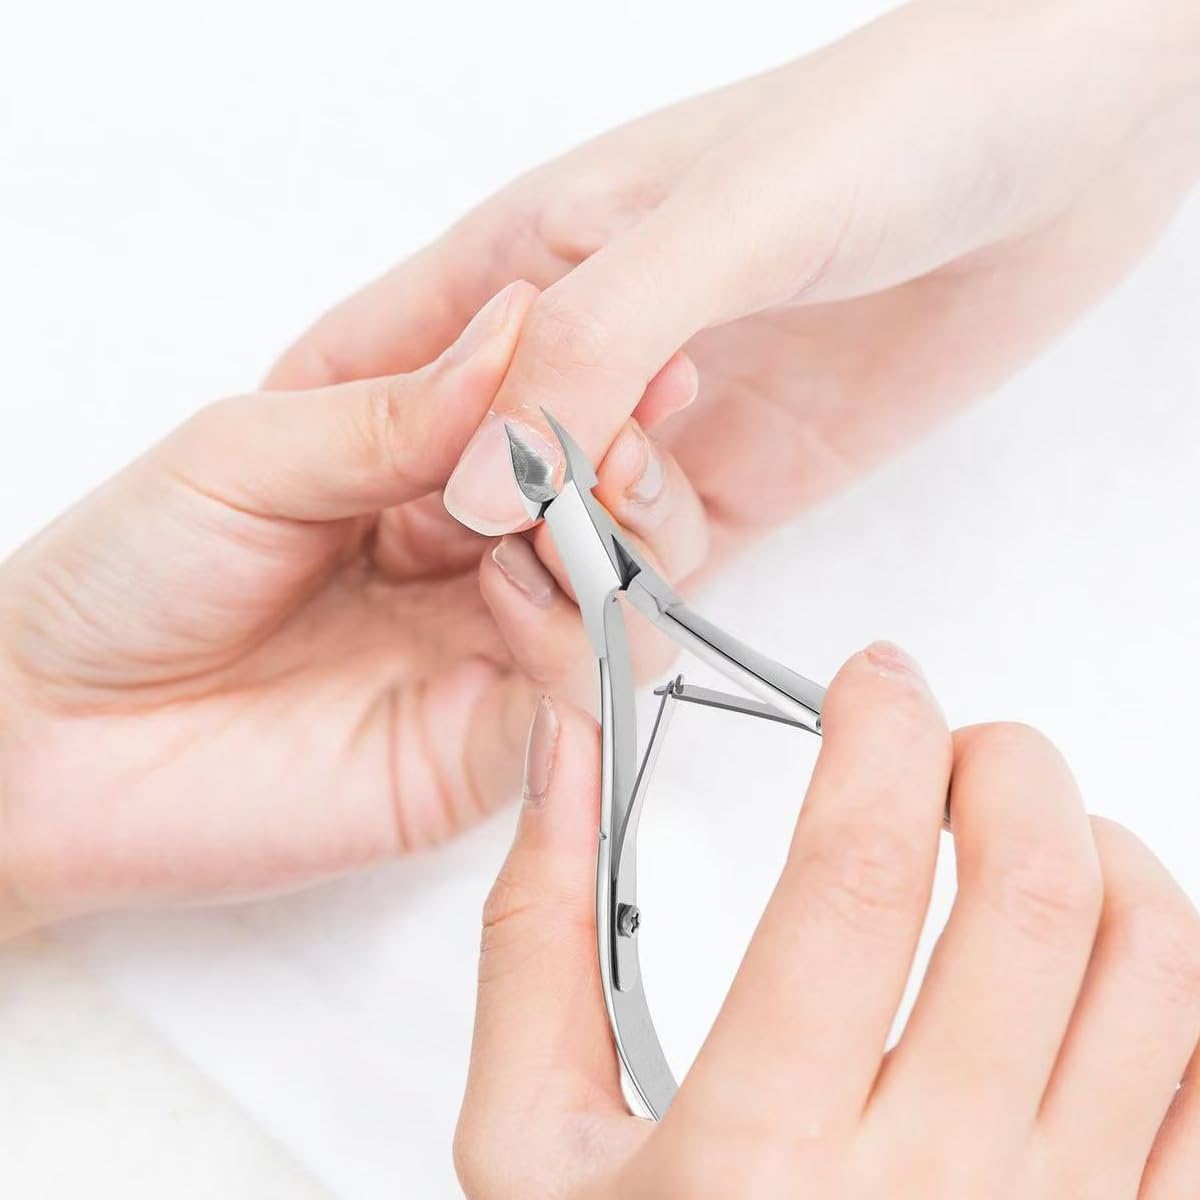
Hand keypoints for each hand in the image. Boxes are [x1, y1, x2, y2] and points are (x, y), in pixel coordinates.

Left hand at [0, 282, 709, 935]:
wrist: (50, 739)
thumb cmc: (124, 581)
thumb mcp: (247, 457)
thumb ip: (390, 410)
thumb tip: (519, 320)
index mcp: (424, 486)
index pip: (552, 436)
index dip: (606, 398)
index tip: (646, 358)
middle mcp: (472, 571)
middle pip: (614, 526)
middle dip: (632, 479)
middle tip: (619, 441)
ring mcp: (482, 663)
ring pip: (620, 614)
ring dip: (617, 555)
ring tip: (558, 517)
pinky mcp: (478, 757)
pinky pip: (575, 708)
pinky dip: (577, 648)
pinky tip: (520, 594)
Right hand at [270, 0, 1198, 565]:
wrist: (1062, 149)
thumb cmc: (893, 127)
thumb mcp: (720, 221)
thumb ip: (587, 348)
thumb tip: (468, 490)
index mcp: (529, 258)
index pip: (367, 359)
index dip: (322, 450)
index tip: (309, 550)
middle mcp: (581, 347)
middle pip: (458, 473)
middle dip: (456, 542)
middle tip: (494, 586)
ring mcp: (659, 419)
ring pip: (561, 533)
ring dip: (566, 572)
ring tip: (605, 569)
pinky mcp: (740, 477)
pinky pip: (662, 564)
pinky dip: (647, 593)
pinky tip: (662, 586)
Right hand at [455, 645, 1199, 1197]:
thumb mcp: (529, 1142)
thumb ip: (534, 930)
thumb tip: (563, 755)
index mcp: (759, 1161)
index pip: (860, 874)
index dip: (881, 737)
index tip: (874, 684)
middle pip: (1037, 898)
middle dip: (1006, 764)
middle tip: (958, 746)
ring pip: (1157, 972)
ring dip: (1103, 852)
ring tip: (1034, 835)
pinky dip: (1173, 976)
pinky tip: (1096, 960)